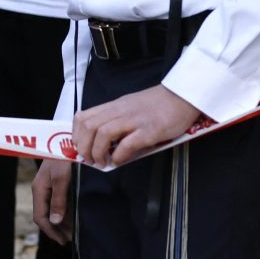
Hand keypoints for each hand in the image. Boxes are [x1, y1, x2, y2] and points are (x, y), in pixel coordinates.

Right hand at [32, 157, 71, 246]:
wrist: (68, 136)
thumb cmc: (64, 155)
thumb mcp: (62, 178)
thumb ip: (58, 199)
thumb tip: (54, 222)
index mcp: (39, 189)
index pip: (40, 217)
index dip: (51, 232)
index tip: (64, 241)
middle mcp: (42, 189)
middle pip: (46, 215)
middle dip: (57, 229)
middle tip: (71, 239)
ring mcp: (49, 184)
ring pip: (53, 209)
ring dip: (62, 222)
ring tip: (74, 231)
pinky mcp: (58, 180)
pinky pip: (59, 201)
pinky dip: (65, 211)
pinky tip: (75, 215)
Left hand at [72, 86, 206, 168]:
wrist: (182, 96)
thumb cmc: (158, 104)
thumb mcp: (130, 108)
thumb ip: (117, 122)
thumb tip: (105, 145)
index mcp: (114, 106)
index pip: (84, 117)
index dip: (77, 135)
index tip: (81, 147)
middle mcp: (120, 111)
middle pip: (89, 127)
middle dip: (84, 147)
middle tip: (91, 160)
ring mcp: (135, 120)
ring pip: (103, 134)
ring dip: (98, 152)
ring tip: (103, 162)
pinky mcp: (150, 130)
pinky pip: (127, 144)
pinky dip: (119, 155)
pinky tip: (120, 160)